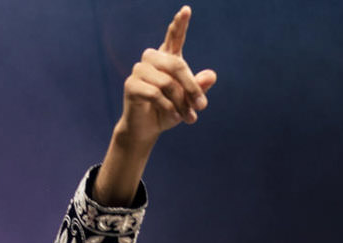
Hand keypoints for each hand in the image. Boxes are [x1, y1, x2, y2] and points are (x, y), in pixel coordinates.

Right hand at [119, 7, 215, 144]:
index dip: (179, 23)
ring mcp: (139, 70)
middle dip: (192, 88)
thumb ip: (199, 88)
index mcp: (166, 58)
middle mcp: (152, 60)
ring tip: (188, 118)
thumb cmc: (169, 111)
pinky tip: (175, 116)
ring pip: (167, 82)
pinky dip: (169, 108)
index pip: (174, 37)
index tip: (186, 10)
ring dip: (181, 102)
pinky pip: (155, 94)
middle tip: (202, 106)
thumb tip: (212, 75)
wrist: (147, 130)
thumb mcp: (188, 101)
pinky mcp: (131, 85)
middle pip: (176, 65)